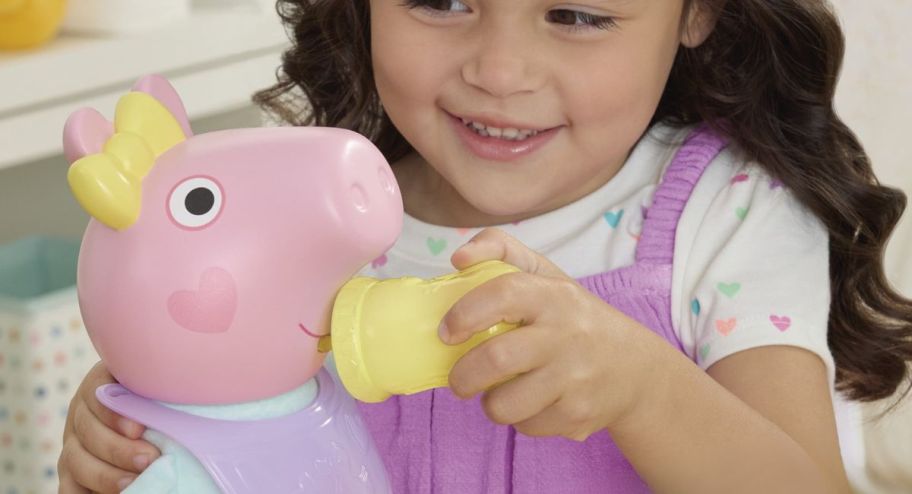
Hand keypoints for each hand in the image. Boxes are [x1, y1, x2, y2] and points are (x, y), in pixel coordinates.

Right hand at [58, 361, 159, 492]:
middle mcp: (82, 413)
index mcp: (101, 385)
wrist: (146, 426)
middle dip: (117, 448)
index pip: (98, 392)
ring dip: (104, 474)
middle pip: (86, 430)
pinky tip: (117, 493)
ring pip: (76, 459)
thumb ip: (163, 391)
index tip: (139, 429)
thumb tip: (194, 392)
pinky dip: (83, 492)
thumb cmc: (163, 402)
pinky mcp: (71, 472)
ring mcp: (73, 443)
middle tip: (149, 459)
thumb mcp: (159, 389)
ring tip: (133, 483)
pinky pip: (69, 486)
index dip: (114, 413)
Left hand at [441, 228, 665, 440]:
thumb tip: (459, 259)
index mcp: (554, 295)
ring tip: (498, 390)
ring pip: (504, 404)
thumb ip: (500, 250)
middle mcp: (567, 335)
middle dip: (462, 376)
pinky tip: (532, 402)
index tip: (448, 332)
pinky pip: (526, 426)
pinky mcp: (578, 415)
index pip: (503, 294)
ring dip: (489, 402)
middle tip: (459, 379)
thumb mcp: (546, 275)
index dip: (465, 313)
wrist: (635, 370)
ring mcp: (575, 378)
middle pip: (495, 359)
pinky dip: (518, 418)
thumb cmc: (573, 317)